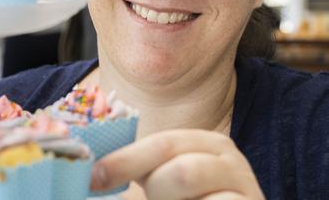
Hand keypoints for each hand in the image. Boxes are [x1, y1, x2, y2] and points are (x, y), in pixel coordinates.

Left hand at [90, 129, 264, 199]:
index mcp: (205, 143)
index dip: (123, 161)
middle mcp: (230, 161)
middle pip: (180, 171)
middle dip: (158, 191)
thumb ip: (134, 168)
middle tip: (154, 199)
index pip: (160, 144)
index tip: (93, 178)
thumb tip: (91, 172)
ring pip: (191, 184)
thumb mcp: (162, 179)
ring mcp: (247, 190)